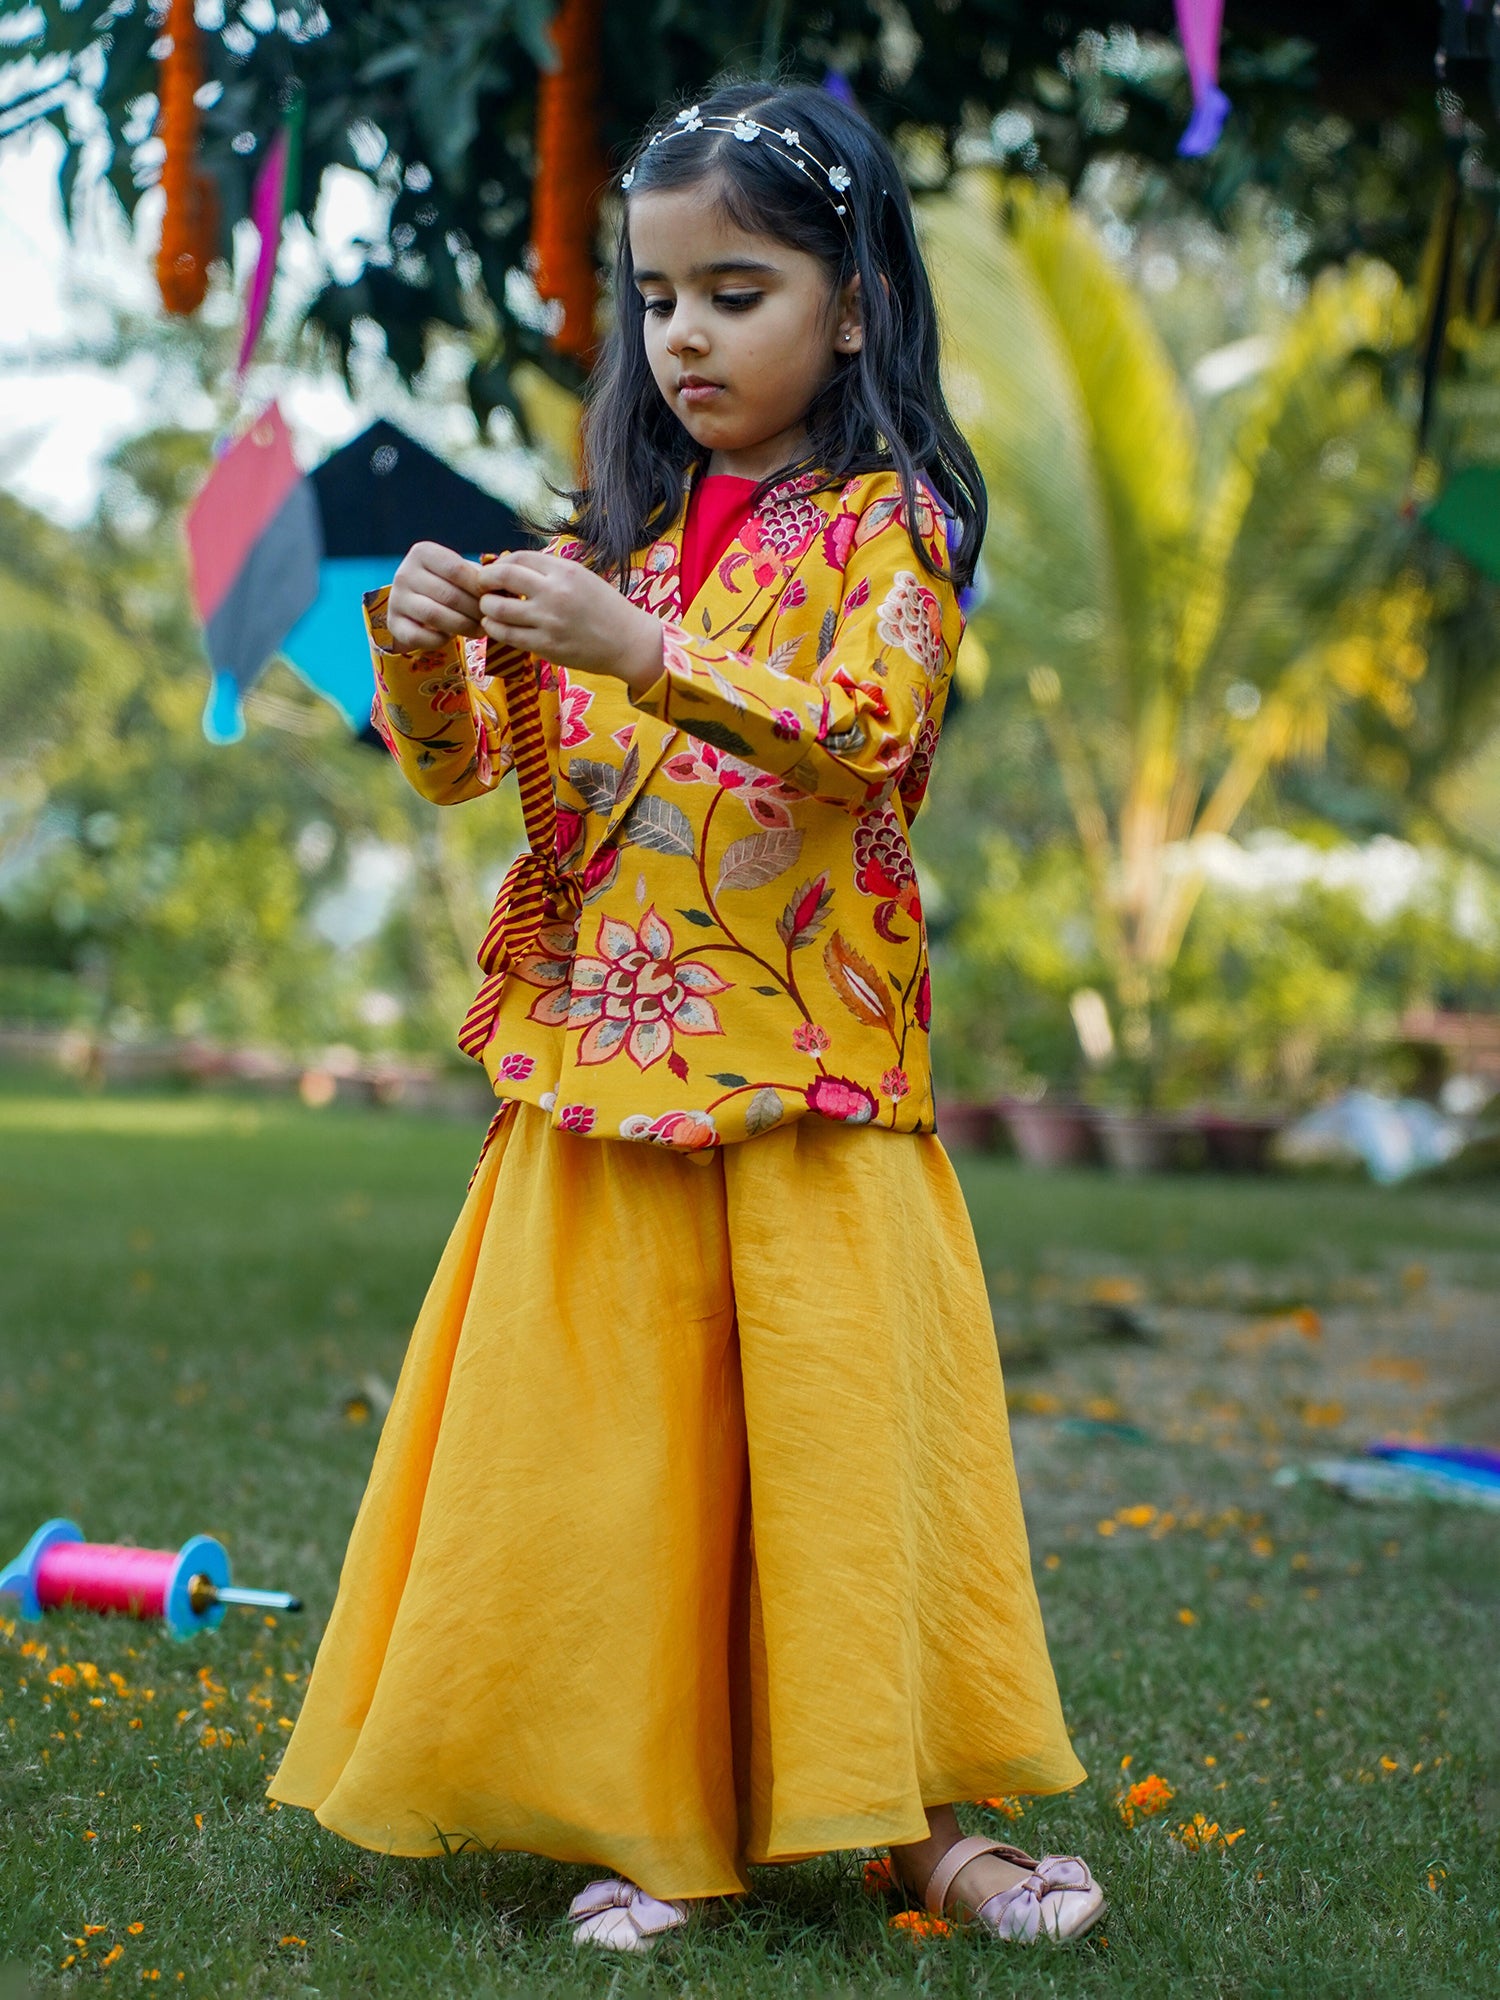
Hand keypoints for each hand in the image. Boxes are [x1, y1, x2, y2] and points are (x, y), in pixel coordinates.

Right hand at [386, 542, 487, 651]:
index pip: (456, 569)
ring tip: (480, 631)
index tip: (496, 600)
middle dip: (476, 611)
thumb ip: (481, 576)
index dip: (480, 588)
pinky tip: (450, 638)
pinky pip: (419, 636)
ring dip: (463, 627)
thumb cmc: (448, 584)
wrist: (414, 604)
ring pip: (435, 616)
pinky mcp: (393, 623)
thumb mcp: (460, 573)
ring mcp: (396, 599)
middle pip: (448, 595)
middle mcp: (404, 573)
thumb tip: (508, 584)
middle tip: (492, 621)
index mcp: (422, 552)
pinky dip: (439, 640)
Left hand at [479, 552, 663, 693]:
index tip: (494, 572)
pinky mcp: (547, 645)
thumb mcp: (582, 578)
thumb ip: (550, 572)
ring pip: (499, 608)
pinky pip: (508, 635)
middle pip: (503, 577)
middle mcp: (555, 592)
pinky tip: (494, 626)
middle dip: (484, 580)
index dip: (499, 564)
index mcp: (564, 570)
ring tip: (487, 609)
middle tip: (481, 587)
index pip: (518, 558)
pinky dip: (495, 628)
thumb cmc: (604, 609)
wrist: (628, 642)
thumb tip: (512, 568)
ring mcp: (549, 620)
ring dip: (486, 607)